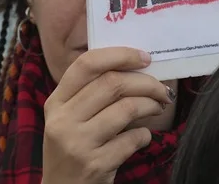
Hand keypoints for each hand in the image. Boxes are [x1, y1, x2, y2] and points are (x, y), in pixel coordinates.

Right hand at [42, 48, 173, 183]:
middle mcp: (63, 120)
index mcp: (56, 102)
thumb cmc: (73, 148)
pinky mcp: (95, 164)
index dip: (120, 55)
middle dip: (146, 82)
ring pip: (127, 108)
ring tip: (158, 107)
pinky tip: (143, 137)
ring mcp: (78, 143)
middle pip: (113, 83)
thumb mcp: (69, 118)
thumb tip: (135, 67)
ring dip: (151, 105)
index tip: (144, 57)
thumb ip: (90, 93)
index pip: (87, 64)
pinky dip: (145, 135)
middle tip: (162, 89)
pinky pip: (132, 139)